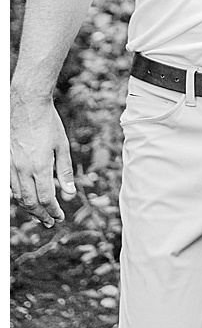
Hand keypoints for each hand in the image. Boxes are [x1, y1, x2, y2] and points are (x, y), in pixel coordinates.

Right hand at [10, 100, 75, 227]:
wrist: (26, 105)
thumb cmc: (48, 123)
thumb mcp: (62, 145)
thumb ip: (64, 170)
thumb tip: (70, 193)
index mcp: (40, 167)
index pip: (46, 199)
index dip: (53, 211)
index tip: (60, 217)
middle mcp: (23, 169)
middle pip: (30, 202)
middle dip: (41, 215)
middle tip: (50, 222)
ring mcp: (11, 165)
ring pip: (17, 196)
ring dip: (28, 208)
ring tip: (39, 214)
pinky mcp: (5, 160)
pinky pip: (9, 185)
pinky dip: (17, 195)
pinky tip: (24, 198)